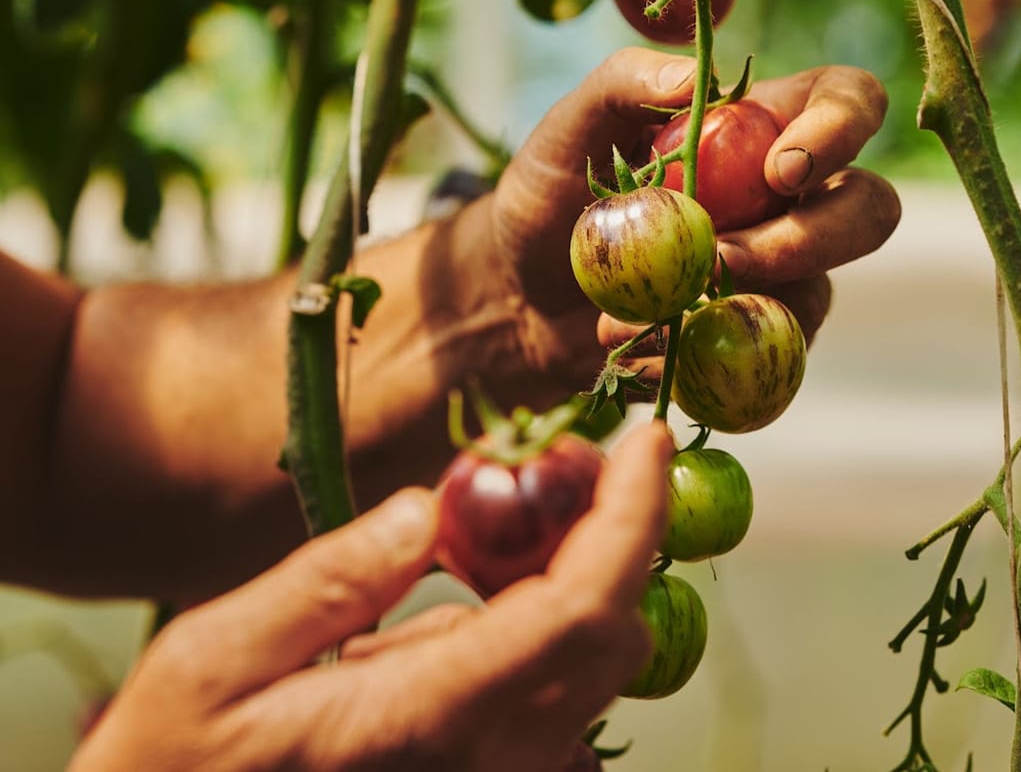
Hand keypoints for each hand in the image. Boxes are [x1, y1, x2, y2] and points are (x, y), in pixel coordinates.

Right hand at [70, 423, 674, 771]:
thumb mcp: (215, 662)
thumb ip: (332, 579)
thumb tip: (428, 508)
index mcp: (429, 716)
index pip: (582, 607)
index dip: (631, 516)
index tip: (645, 442)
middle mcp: (490, 762)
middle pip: (613, 638)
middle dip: (610, 537)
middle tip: (553, 469)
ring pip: (587, 671)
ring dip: (564, 585)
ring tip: (475, 542)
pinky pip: (548, 707)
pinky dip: (532, 640)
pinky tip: (445, 623)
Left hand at [477, 47, 899, 404]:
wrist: (520, 296)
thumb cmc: (553, 196)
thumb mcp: (571, 126)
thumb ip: (626, 82)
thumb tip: (696, 79)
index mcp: (764, 126)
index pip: (849, 101)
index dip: (841, 129)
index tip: (781, 170)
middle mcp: (788, 199)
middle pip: (870, 209)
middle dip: (814, 238)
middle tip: (726, 258)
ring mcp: (779, 274)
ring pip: (822, 293)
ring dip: (740, 306)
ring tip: (651, 314)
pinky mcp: (755, 339)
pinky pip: (768, 357)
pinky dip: (704, 356)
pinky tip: (644, 352)